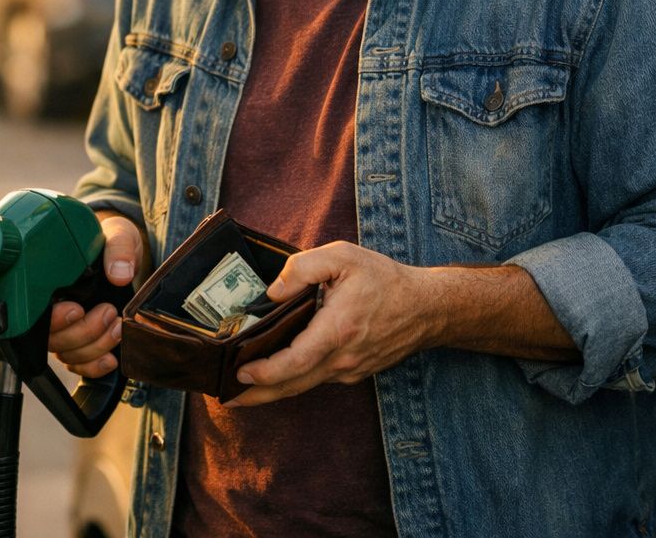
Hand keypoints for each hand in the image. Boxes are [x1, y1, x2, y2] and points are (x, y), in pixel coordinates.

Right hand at [48, 212, 145, 378]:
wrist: (124, 252)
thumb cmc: (111, 240)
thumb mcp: (119, 234)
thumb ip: (118, 248)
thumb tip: (119, 273)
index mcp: (51, 283)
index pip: (36, 314)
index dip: (55, 320)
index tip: (77, 309)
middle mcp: (53, 308)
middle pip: (54, 340)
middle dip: (84, 332)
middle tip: (108, 312)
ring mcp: (66, 327)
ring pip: (68, 355)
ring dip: (95, 347)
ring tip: (118, 326)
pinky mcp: (82, 341)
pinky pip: (79, 366)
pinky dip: (95, 367)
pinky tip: (111, 358)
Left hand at [227, 241, 437, 406]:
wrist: (427, 307)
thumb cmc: (385, 279)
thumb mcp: (343, 257)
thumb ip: (303, 268)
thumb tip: (272, 292)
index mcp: (338, 330)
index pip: (295, 361)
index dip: (265, 372)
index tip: (240, 373)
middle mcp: (343, 358)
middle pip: (293, 385)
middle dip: (257, 395)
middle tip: (227, 397)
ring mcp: (350, 370)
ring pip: (305, 384)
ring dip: (273, 390)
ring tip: (242, 389)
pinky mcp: (354, 372)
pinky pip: (318, 378)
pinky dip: (294, 379)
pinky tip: (277, 373)